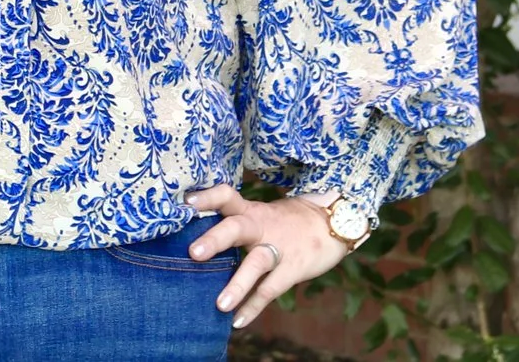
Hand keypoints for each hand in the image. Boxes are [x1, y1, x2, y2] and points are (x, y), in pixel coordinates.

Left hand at [182, 183, 352, 328]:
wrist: (332, 223)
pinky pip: (271, 289)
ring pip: (256, 263)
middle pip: (237, 227)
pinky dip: (253, 306)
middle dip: (215, 240)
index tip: (186, 202)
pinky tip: (237, 321)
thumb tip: (194, 235)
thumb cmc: (287, 220)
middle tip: (193, 253)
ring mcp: (279, 248)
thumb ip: (235, 222)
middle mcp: (262, 227)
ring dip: (238, 284)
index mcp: (251, 211)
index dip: (208, 198)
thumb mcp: (261, 214)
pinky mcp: (293, 268)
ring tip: (219, 305)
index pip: (227, 196)